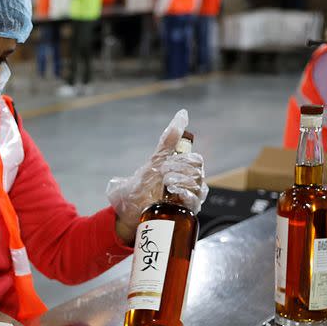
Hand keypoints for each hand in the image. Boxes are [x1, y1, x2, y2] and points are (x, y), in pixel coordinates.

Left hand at [105, 110, 206, 239]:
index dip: (184, 159)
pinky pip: (196, 201)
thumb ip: (168, 141)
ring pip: (199, 185)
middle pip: (198, 171)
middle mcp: (187, 184)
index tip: (166, 163)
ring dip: (182, 181)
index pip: (196, 159)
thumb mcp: (153, 161)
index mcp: (182, 170)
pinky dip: (187, 195)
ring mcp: (187, 198)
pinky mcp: (184, 212)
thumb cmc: (140, 187)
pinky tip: (175, 193)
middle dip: (180, 169)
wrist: (127, 212)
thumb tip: (182, 114)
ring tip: (166, 184)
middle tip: (164, 174)